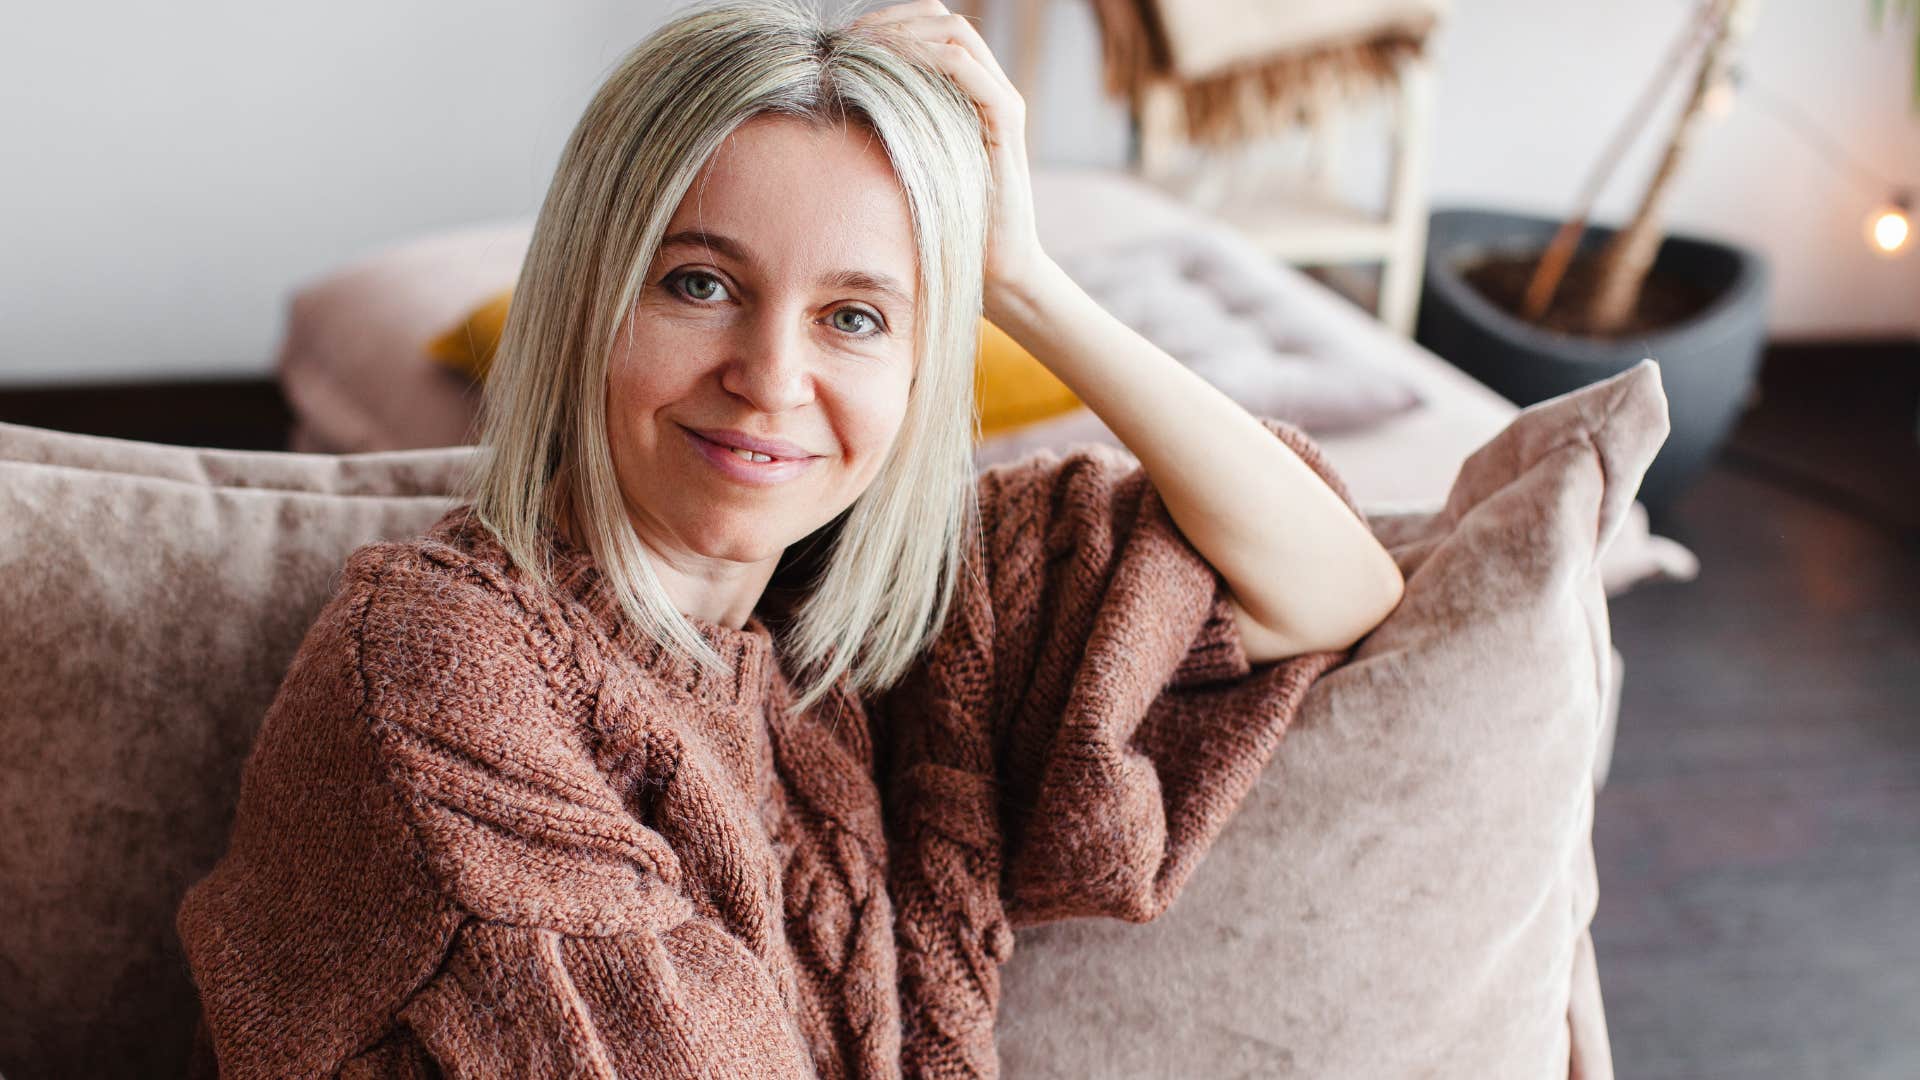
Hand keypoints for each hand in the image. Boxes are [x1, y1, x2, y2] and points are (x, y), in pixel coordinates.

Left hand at [851, 0, 1052, 314]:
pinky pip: (966, 68)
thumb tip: (825, 104)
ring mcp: (999, 100)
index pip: (924, 26)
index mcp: (961, 90)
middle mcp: (984, 86)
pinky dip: (926, 60)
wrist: (996, 269)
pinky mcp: (1006, 120)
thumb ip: (882, 129)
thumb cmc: (942, 226)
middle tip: (846, 43)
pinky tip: (891, 77)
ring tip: (864, 56)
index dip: (882, 23)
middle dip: (888, 21)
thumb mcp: (901, 167)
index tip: (840, 43)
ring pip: (953, 34)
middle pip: (939, 18)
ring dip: (903, 35)